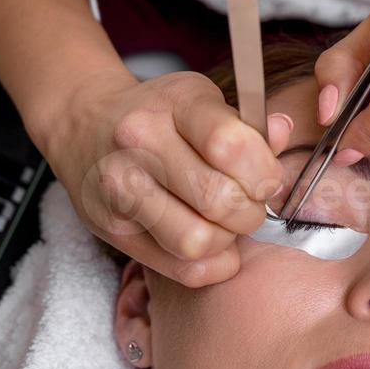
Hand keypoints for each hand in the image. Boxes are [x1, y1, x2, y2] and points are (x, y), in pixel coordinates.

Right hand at [47, 68, 291, 285]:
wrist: (86, 123)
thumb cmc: (160, 112)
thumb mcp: (202, 99)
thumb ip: (247, 124)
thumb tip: (283, 133)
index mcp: (174, 103)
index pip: (229, 144)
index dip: (263, 170)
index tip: (267, 177)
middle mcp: (141, 143)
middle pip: (218, 200)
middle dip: (250, 209)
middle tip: (249, 202)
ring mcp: (121, 189)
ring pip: (198, 242)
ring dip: (228, 240)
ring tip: (226, 222)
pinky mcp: (112, 230)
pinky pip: (181, 269)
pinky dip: (211, 264)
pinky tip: (213, 243)